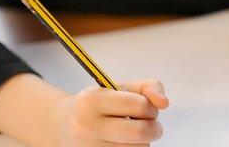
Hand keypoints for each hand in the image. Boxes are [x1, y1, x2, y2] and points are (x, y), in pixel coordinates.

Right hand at [46, 79, 169, 146]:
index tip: (147, 108)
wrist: (64, 125)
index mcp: (92, 100)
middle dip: (154, 128)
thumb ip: (148, 87)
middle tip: (151, 125)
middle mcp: (87, 125)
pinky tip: (124, 143)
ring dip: (143, 142)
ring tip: (132, 133)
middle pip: (140, 133)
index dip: (151, 108)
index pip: (139, 106)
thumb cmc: (99, 104)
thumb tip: (165, 103)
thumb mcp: (119, 88)